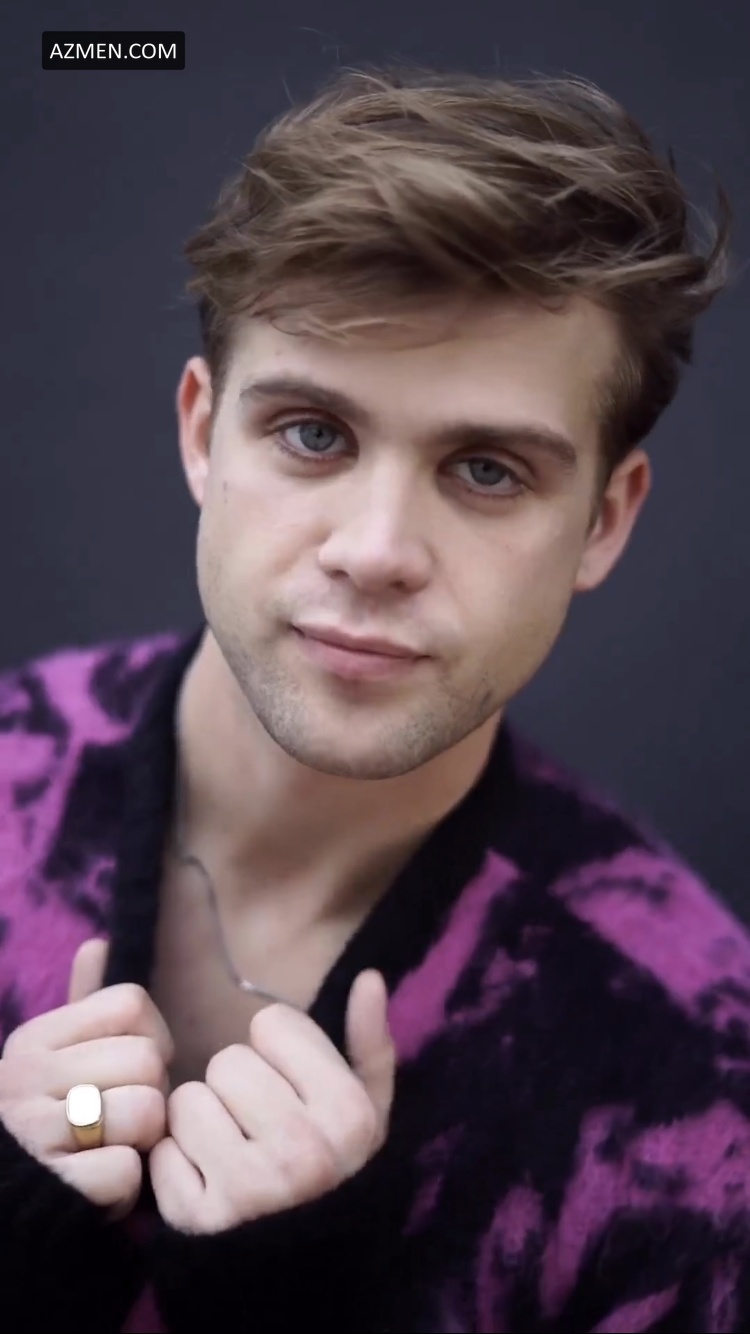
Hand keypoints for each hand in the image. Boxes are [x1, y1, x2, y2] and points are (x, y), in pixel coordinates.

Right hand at [0, 940, 172, 1216]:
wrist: (8, 1208)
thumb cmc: (52, 1124)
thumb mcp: (58, 1060)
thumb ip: (84, 1007)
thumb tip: (97, 942)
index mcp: (32, 1040)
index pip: (132, 1004)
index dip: (149, 1038)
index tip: (126, 1072)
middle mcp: (23, 1078)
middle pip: (148, 1060)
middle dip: (150, 1093)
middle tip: (119, 1121)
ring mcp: (33, 1134)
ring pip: (147, 1112)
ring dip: (143, 1141)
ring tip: (110, 1150)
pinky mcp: (55, 1189)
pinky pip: (130, 1170)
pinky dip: (124, 1188)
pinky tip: (97, 1187)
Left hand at [150, 969, 394, 1233]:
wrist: (302, 1273)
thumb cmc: (335, 1177)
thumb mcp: (369, 1114)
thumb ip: (371, 1044)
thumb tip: (368, 977)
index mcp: (348, 1114)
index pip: (273, 1026)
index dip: (277, 1052)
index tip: (289, 1087)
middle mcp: (302, 1150)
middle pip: (227, 1060)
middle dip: (236, 1086)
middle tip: (255, 1123)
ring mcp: (248, 1189)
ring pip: (187, 1100)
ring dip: (200, 1121)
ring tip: (229, 1149)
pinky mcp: (199, 1221)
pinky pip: (162, 1151)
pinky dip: (176, 1164)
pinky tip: (206, 1181)